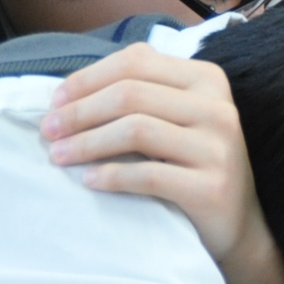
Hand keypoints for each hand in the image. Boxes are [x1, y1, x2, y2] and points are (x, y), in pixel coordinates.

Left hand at [40, 44, 283, 283]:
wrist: (236, 222)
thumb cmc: (191, 164)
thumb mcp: (179, 117)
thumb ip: (143, 91)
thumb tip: (71, 88)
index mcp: (208, 79)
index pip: (136, 62)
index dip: (87, 79)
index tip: (54, 102)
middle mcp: (218, 107)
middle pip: (131, 94)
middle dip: (79, 112)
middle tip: (48, 132)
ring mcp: (218, 146)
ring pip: (136, 129)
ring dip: (87, 143)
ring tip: (59, 156)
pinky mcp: (212, 186)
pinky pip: (148, 174)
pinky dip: (111, 176)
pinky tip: (89, 181)